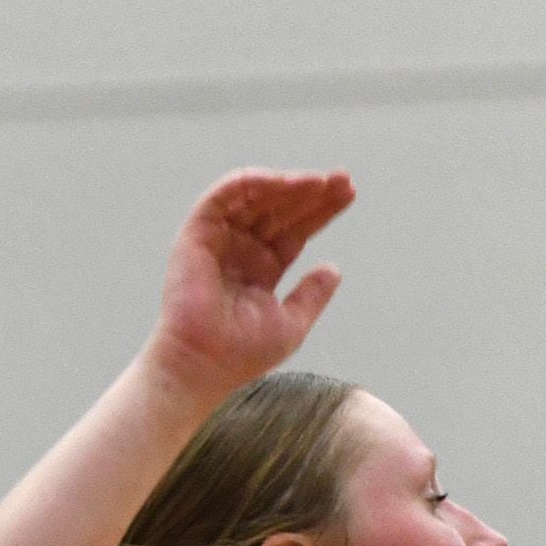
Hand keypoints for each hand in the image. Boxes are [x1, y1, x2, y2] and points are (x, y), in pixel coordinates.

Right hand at [144, 169, 354, 404]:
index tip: (349, 193)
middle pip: (281, 210)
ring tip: (322, 181)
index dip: (322, 210)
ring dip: (288, 184)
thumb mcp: (291, 322)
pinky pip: (222, 198)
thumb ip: (311, 294)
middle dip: (312, 193)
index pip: (296, 230)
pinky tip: (283, 181)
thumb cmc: (242, 354)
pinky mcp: (196, 236)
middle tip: (343, 179)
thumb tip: (334, 269)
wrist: (204, 366)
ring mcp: (218, 240)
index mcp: (263, 267)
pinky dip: (252, 184)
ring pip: (255, 199)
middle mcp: (241, 249)